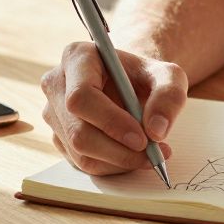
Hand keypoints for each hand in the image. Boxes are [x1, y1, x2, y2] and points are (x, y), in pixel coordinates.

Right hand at [40, 42, 187, 175]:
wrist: (129, 84)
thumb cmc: (145, 76)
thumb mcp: (168, 76)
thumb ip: (169, 96)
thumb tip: (157, 130)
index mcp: (77, 57)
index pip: (81, 97)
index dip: (111, 122)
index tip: (142, 139)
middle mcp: (57, 84)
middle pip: (78, 132)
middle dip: (118, 150)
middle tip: (152, 154)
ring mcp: (53, 113)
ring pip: (80, 153)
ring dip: (119, 161)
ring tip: (151, 154)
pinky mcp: (59, 137)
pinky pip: (82, 163)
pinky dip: (112, 166)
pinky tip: (133, 154)